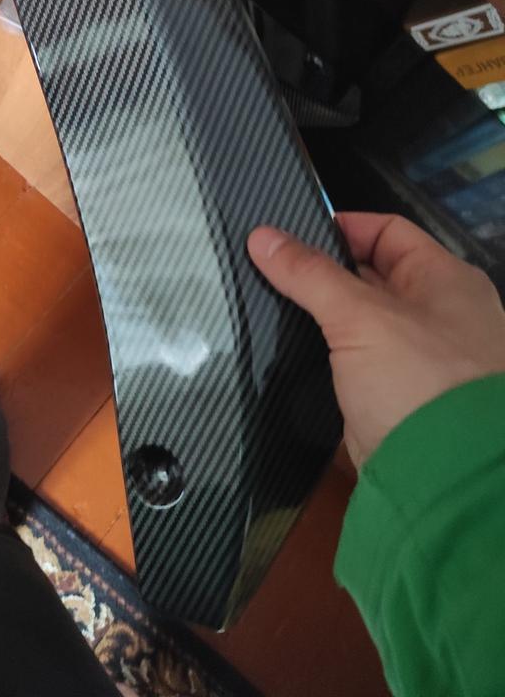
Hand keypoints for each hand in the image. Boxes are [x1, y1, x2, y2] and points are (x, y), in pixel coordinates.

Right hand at [247, 214, 504, 469]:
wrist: (444, 478)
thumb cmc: (418, 379)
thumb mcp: (360, 316)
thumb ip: (309, 274)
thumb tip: (261, 236)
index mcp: (444, 280)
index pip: (387, 231)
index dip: (338, 227)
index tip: (286, 235)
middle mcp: (436, 312)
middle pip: (369, 274)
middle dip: (321, 271)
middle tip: (264, 267)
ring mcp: (415, 357)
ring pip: (357, 320)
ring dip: (318, 314)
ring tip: (263, 301)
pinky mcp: (391, 396)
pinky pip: (352, 360)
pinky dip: (323, 352)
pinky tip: (284, 347)